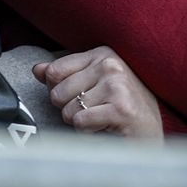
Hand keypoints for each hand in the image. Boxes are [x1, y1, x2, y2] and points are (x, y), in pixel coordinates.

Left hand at [35, 47, 164, 139]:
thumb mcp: (93, 84)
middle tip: (93, 112)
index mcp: (102, 54)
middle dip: (68, 109)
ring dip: (80, 123)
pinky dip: (88, 132)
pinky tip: (105, 128)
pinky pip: (80, 122)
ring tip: (101, 120)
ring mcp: (117, 85)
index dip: (57, 91)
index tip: (79, 97)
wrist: (150, 133)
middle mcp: (110, 65)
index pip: (55, 71)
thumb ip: (65, 75)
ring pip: (68, 110)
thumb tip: (36, 69)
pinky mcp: (120, 108)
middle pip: (57, 92)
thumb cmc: (121, 107)